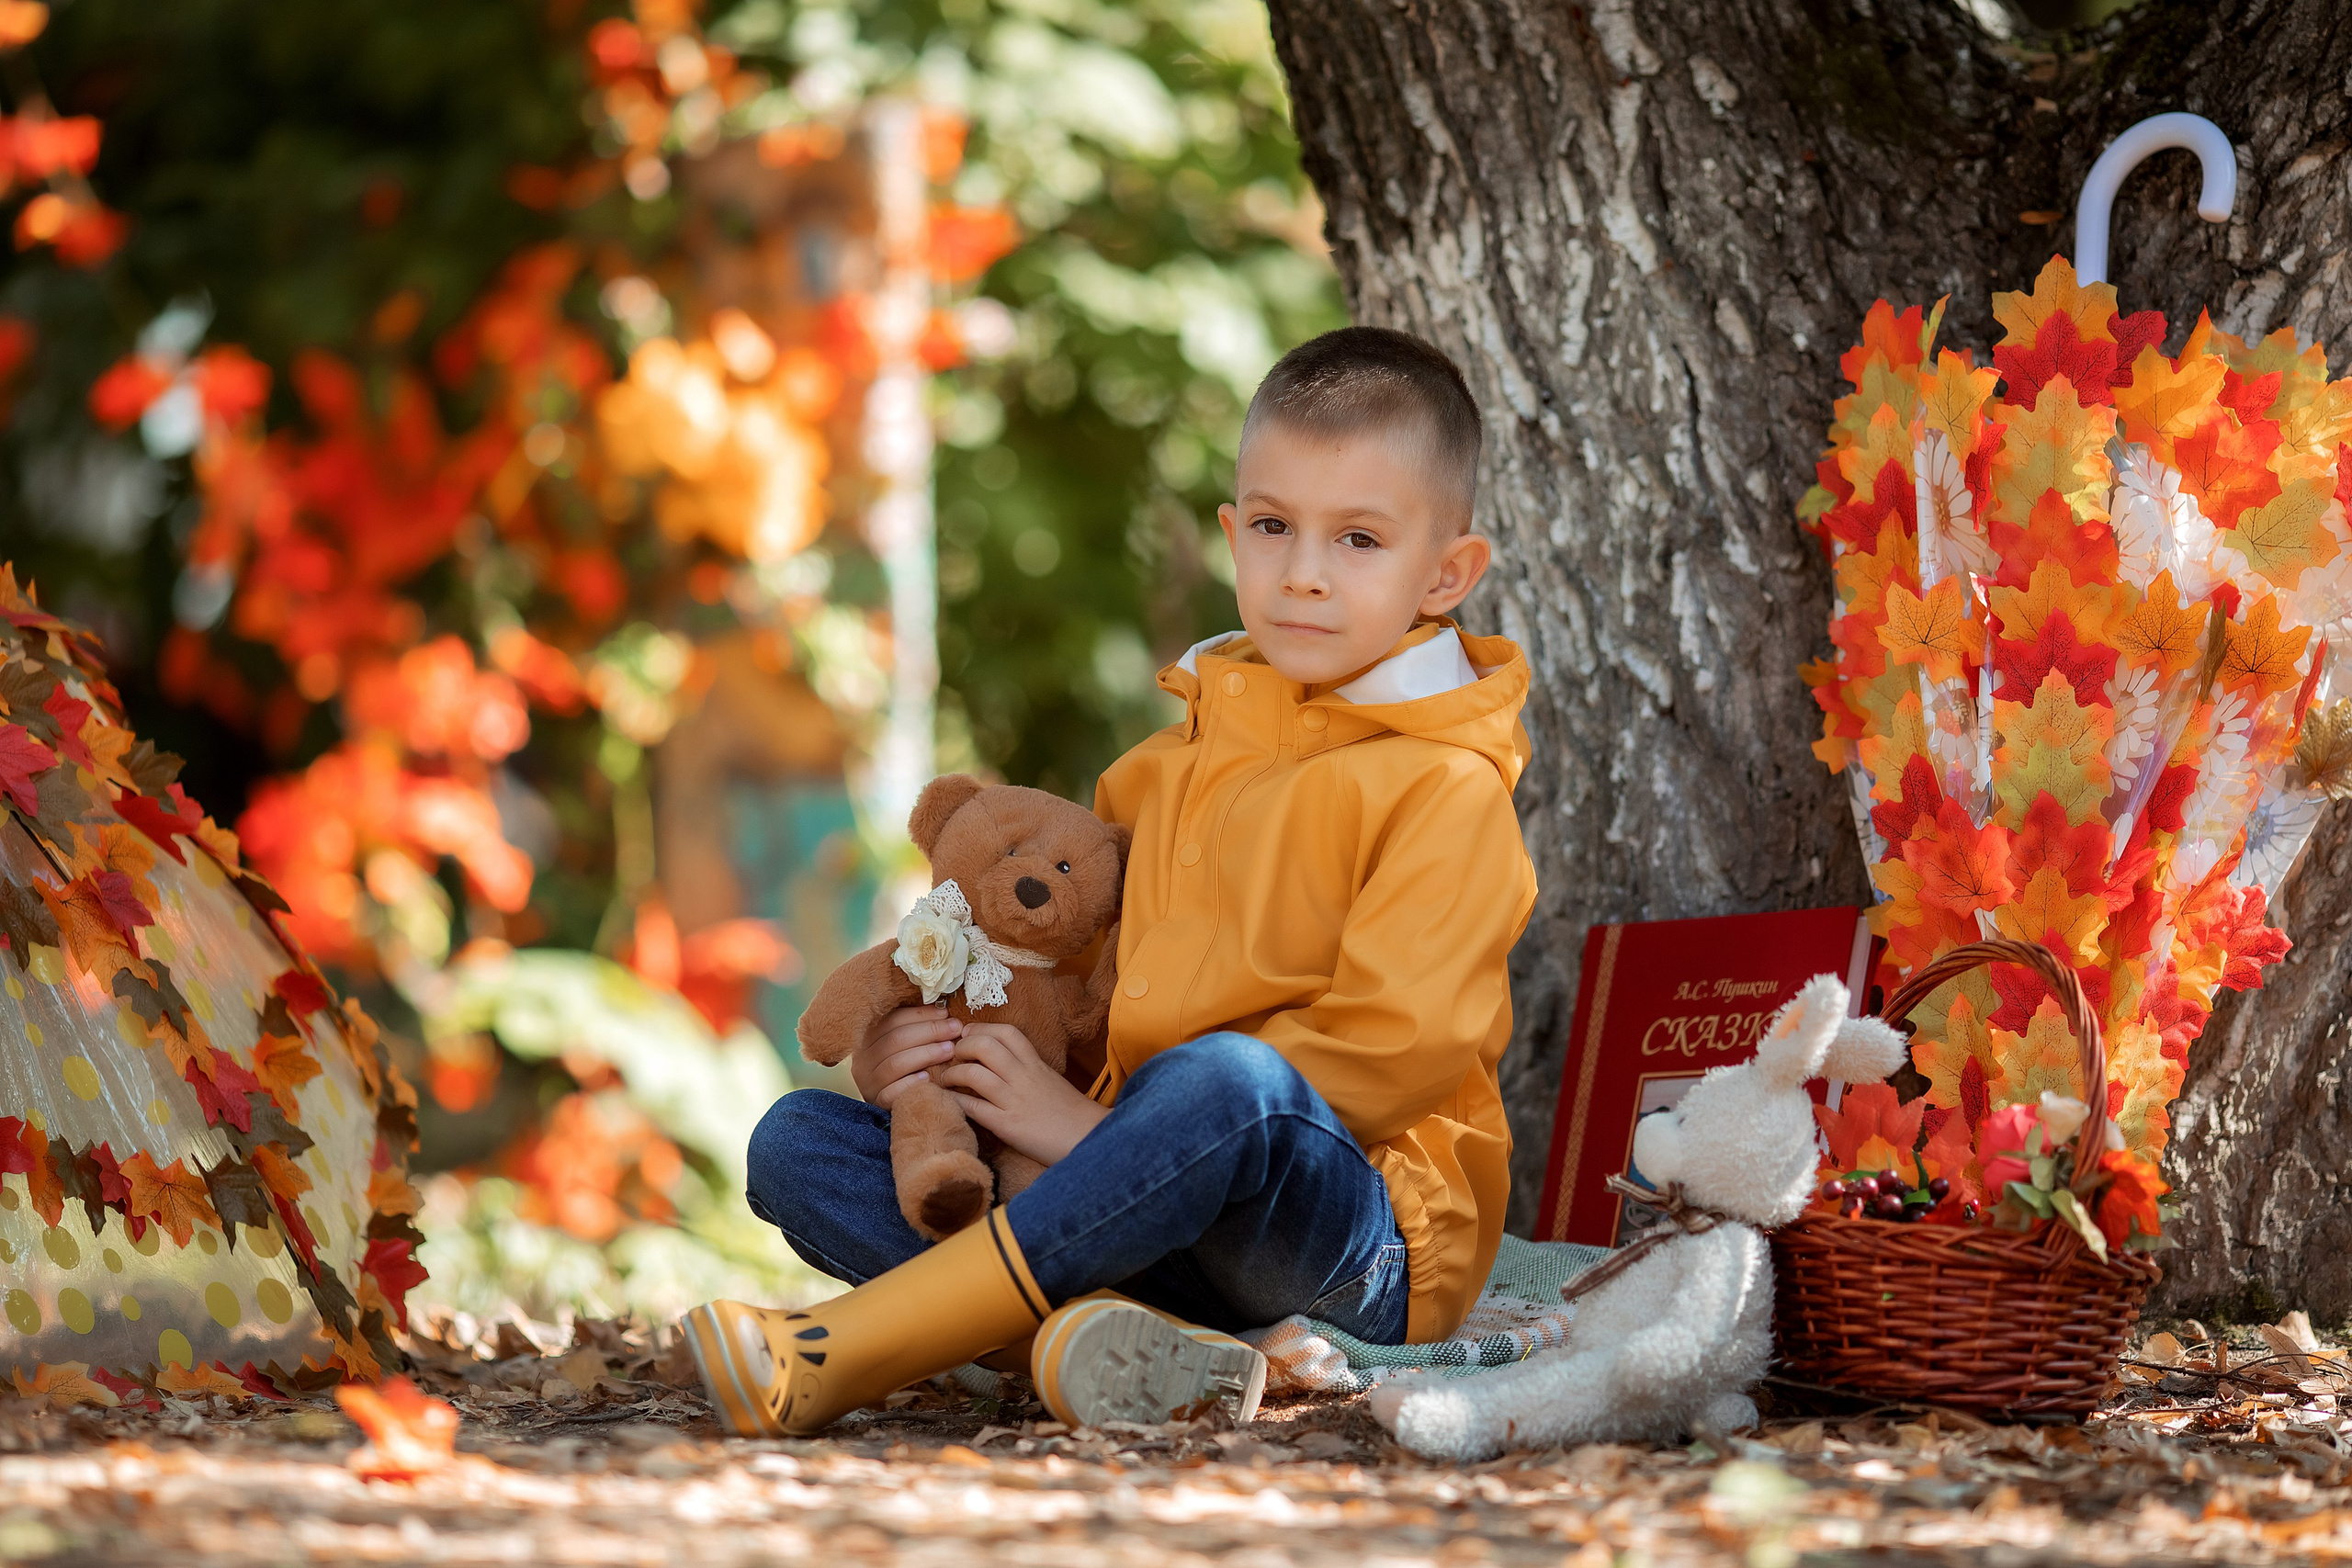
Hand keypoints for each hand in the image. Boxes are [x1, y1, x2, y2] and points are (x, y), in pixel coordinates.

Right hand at [850, 1005, 962, 1108]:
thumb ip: (916, 1029)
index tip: (946, 1013)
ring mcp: (868, 1082)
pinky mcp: (876, 1103)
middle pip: (895, 1039)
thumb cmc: (905, 1070)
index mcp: (868, 1039)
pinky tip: (927, 1079)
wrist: (897, 1107)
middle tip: (954, 1029)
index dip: (920, 1015)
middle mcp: (864, 1059)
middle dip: (929, 1031)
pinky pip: (891, 1093)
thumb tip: (943, 1011)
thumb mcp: (904, 1046)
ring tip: (949, 1050)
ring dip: (925, 1054)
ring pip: (894, 1064)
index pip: (892, 1020)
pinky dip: (910, 1084)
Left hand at [933, 1023, 1108, 1167]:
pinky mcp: (1008, 1125)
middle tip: (953, 1056)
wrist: (1088, 1138)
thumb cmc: (1069, 1113)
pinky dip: (955, 1102)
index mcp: (1036, 1063)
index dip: (981, 1028)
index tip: (967, 1033)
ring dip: (952, 1074)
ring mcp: (1014, 1100)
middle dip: (961, 1047)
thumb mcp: (1050, 1080)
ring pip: (974, 1074)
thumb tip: (1001, 1062)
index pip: (1006, 1032)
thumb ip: (1028, 1068)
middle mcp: (1024, 1076)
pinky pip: (973, 1108)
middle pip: (985, 1046)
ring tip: (946, 1080)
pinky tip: (949, 1102)